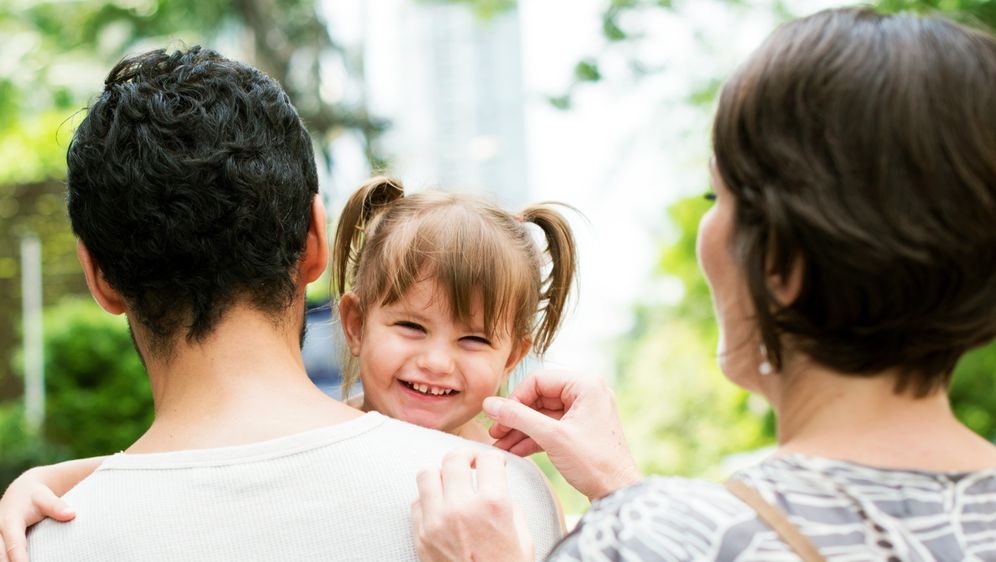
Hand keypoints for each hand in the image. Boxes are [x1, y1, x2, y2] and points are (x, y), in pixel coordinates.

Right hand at [0, 468, 75, 561]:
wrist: (19, 493)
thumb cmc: (34, 496)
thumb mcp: (45, 498)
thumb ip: (56, 506)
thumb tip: (71, 514)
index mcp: (10, 522)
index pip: (14, 544)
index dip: (20, 558)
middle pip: (2, 555)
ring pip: (0, 557)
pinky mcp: (0, 544)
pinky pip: (2, 555)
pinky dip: (10, 560)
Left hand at [412, 450, 532, 561]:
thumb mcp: (521, 534)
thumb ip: (506, 502)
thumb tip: (493, 480)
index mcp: (493, 504)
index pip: (488, 459)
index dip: (493, 459)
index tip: (493, 464)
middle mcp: (461, 508)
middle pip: (453, 458)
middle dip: (465, 456)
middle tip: (470, 464)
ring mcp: (436, 523)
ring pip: (427, 474)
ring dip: (441, 474)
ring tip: (451, 483)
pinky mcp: (421, 537)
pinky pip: (416, 503)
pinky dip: (428, 500)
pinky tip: (441, 507)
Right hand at [485, 369, 641, 500]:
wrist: (617, 492)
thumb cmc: (593, 462)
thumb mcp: (552, 437)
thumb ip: (518, 417)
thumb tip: (488, 404)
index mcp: (585, 384)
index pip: (539, 380)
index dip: (516, 398)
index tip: (499, 416)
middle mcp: (586, 393)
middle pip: (539, 397)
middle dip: (516, 417)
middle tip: (495, 432)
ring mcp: (583, 412)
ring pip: (542, 415)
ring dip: (520, 430)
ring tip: (500, 444)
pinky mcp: (580, 430)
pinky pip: (551, 427)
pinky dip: (533, 438)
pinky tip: (514, 450)